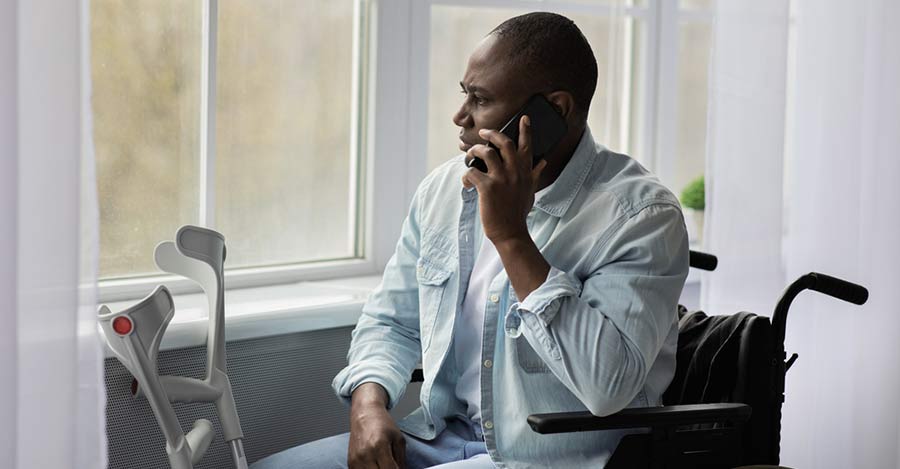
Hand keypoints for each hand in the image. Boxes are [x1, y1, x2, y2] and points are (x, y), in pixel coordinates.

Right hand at [348, 383, 406, 468]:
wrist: (365, 414)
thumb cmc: (382, 423)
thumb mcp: (398, 438)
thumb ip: (401, 459)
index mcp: (379, 446)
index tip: (399, 468)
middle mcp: (365, 454)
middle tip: (391, 465)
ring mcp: (356, 459)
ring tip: (383, 464)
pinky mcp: (350, 462)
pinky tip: (375, 464)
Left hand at [462, 115, 547, 243]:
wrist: (510, 233)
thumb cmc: (518, 212)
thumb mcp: (530, 191)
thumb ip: (535, 174)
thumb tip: (543, 160)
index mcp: (526, 172)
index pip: (527, 146)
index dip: (526, 130)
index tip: (524, 118)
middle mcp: (515, 172)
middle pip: (504, 142)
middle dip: (492, 134)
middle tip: (483, 133)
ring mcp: (501, 179)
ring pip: (485, 152)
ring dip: (474, 151)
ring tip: (469, 156)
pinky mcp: (487, 187)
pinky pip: (472, 171)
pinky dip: (466, 175)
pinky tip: (466, 183)